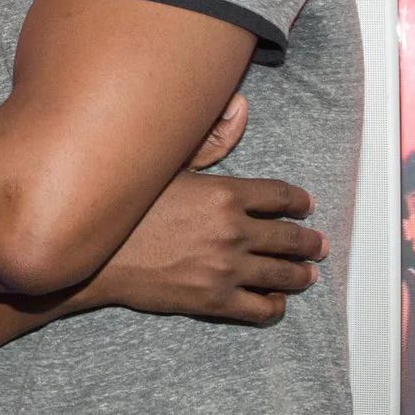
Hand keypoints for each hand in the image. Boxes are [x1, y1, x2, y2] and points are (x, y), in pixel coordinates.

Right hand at [75, 95, 329, 324]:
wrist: (95, 259)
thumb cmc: (129, 207)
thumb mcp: (170, 165)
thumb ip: (212, 140)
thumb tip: (242, 106)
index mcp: (226, 193)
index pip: (281, 197)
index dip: (300, 202)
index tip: (307, 206)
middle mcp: (233, 231)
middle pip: (290, 238)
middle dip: (310, 242)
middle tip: (320, 246)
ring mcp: (226, 269)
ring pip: (283, 276)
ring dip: (301, 276)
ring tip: (308, 276)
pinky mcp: (214, 300)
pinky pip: (261, 309)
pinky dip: (275, 306)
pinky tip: (276, 302)